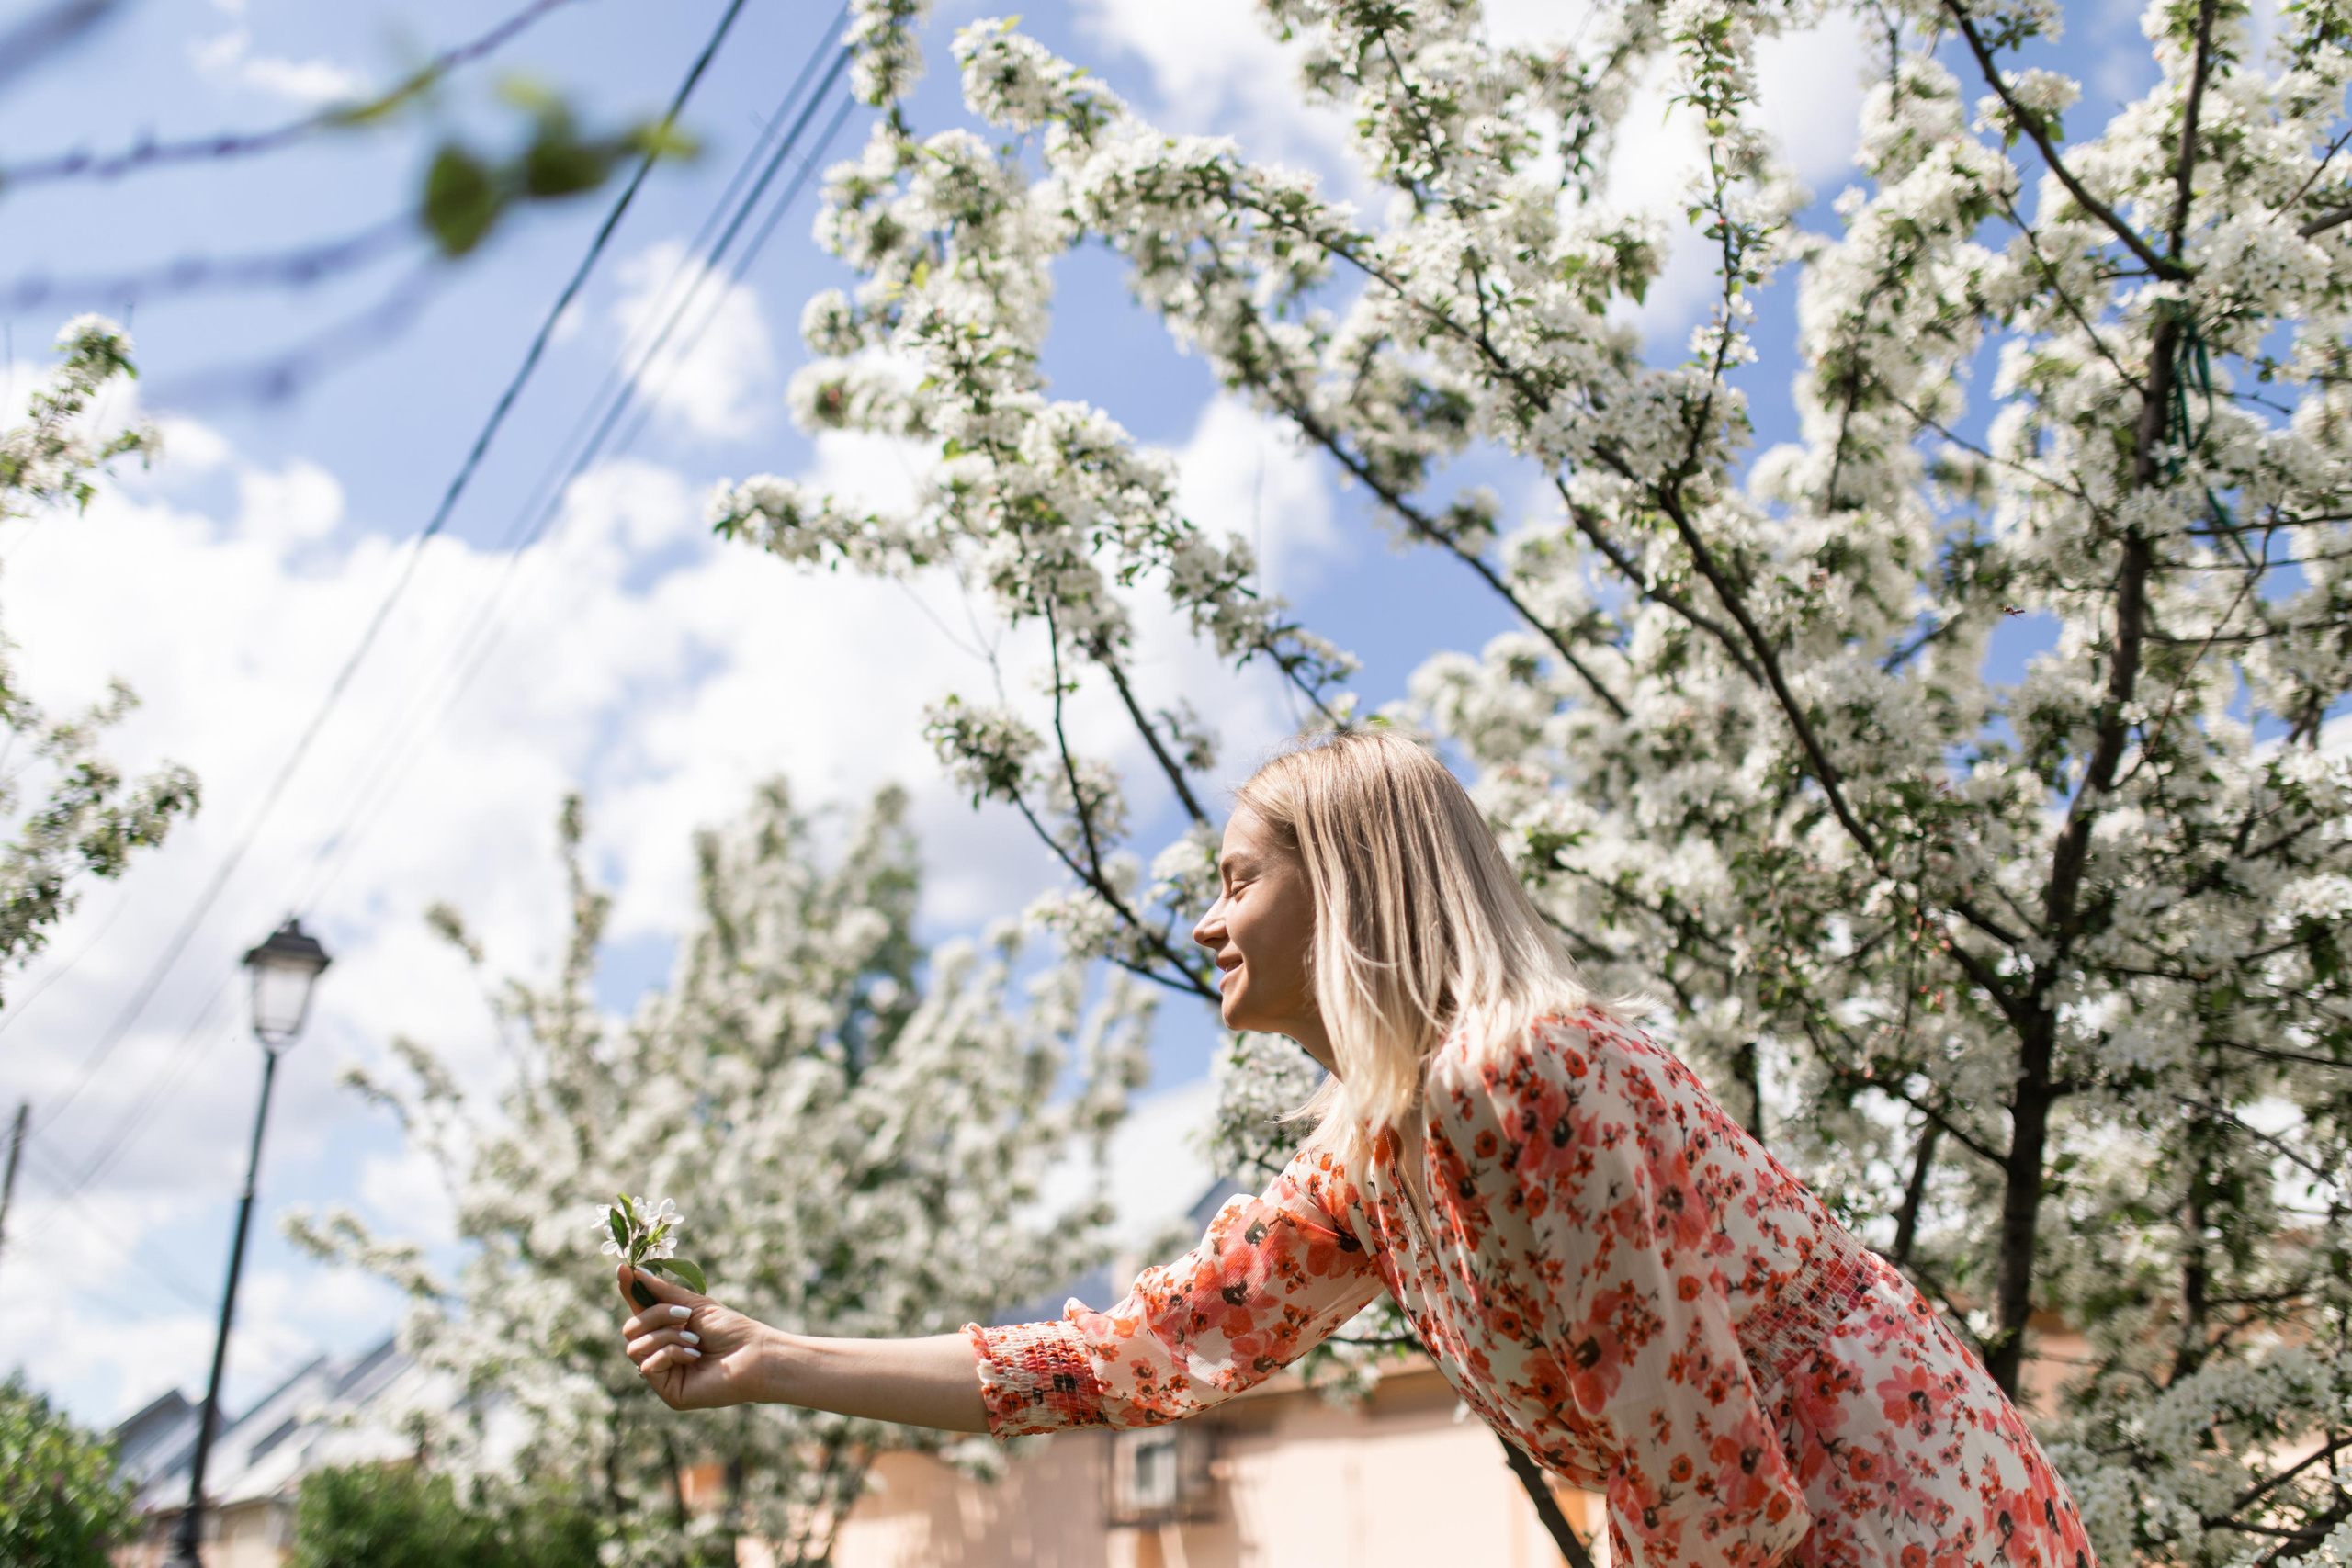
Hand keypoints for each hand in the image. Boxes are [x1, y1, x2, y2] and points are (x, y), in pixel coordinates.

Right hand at [614, 1265, 771, 1410]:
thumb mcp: (693, 1305)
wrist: (753, 1353)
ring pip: (635, 1347)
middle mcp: (661, 1351)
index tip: (622, 1268)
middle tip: (685, 1316)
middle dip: (656, 1316)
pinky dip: (671, 1354)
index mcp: (667, 1329)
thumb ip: (661, 1292)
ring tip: (695, 1340)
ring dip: (667, 1336)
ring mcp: (663, 1373)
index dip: (628, 1290)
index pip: (638, 1310)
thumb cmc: (730, 1329)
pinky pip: (647, 1366)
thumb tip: (633, 1272)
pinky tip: (694, 1356)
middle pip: (630, 1329)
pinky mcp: (667, 1391)